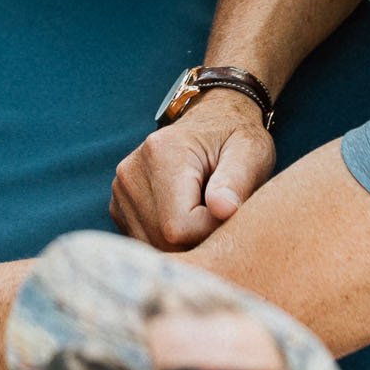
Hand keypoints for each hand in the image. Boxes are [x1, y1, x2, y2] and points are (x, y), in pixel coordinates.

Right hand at [108, 90, 275, 248]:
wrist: (212, 122)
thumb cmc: (235, 139)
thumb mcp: (250, 152)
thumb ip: (238, 180)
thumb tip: (223, 209)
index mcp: (162, 153)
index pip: (179, 227)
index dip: (211, 231)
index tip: (231, 211)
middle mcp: (130, 172)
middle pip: (162, 241)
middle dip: (198, 240)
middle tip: (221, 215)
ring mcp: (120, 191)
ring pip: (153, 246)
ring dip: (185, 243)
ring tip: (204, 212)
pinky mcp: (118, 207)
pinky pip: (146, 243)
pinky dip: (170, 242)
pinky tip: (187, 217)